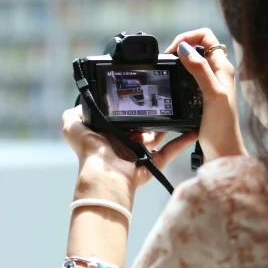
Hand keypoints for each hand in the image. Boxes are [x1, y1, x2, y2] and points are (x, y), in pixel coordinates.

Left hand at [61, 105, 198, 198]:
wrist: (105, 175)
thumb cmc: (90, 152)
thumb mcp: (73, 127)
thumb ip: (73, 115)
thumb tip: (78, 104)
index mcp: (110, 132)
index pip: (124, 116)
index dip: (133, 105)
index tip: (145, 92)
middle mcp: (125, 142)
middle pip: (144, 124)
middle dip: (154, 113)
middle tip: (166, 97)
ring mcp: (140, 154)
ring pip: (159, 135)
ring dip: (171, 123)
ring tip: (182, 107)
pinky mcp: (152, 163)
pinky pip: (170, 150)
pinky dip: (182, 141)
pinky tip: (193, 129)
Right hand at [166, 28, 247, 161]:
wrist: (224, 153)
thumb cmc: (222, 129)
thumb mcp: (212, 95)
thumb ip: (200, 70)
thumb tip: (185, 48)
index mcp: (223, 68)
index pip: (206, 36)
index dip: (188, 37)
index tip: (173, 51)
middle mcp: (218, 73)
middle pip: (197, 46)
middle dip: (180, 47)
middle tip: (167, 60)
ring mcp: (210, 84)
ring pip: (192, 62)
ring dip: (179, 62)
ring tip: (167, 71)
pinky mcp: (203, 97)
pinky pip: (189, 78)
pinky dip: (179, 77)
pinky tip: (173, 85)